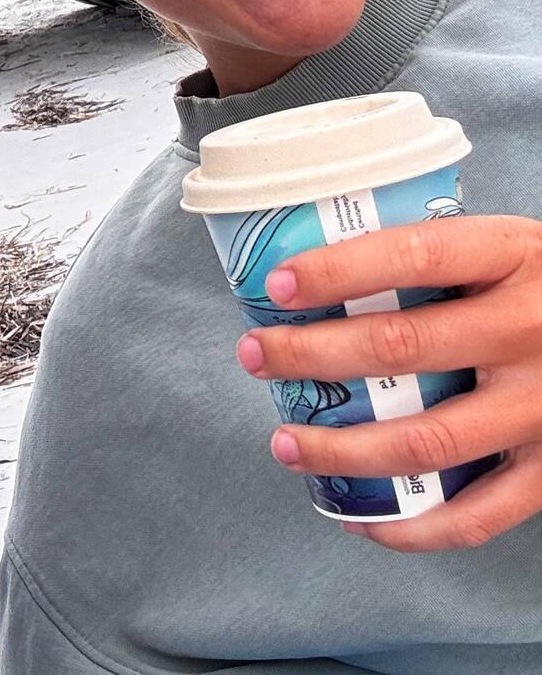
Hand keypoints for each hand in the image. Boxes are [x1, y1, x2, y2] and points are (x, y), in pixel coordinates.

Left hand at [234, 215, 541, 551]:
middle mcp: (530, 329)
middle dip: (313, 354)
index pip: (413, 254)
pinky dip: (413, 527)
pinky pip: (479, 514)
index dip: (339, 270)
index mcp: (513, 255)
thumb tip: (315, 263)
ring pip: (428, 440)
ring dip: (343, 449)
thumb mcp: (504, 245)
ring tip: (287, 442)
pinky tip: (360, 516)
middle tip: (257, 355)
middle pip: (404, 347)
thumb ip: (435, 254)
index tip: (278, 284)